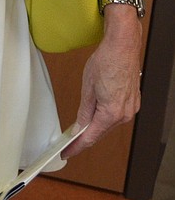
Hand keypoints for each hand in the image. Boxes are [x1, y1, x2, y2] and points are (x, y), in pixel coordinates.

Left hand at [61, 11, 141, 157]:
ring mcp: (130, 108)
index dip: (77, 147)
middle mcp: (124, 114)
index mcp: (111, 113)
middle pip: (100, 132)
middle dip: (84, 138)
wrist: (122, 47)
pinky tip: (95, 116)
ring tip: (79, 129)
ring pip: (108, 124)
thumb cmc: (106, 62)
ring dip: (94, 126)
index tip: (67, 152)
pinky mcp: (133, 101)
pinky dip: (104, 117)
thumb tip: (80, 126)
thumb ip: (84, 111)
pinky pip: (116, 115)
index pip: (91, 137)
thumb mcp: (87, 88)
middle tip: (69, 143)